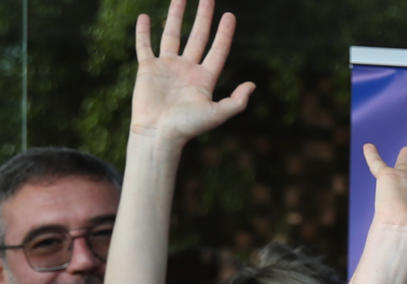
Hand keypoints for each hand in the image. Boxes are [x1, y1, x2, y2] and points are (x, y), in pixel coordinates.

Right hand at [130, 0, 252, 144]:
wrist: (158, 134)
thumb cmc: (188, 127)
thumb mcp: (217, 114)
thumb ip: (236, 101)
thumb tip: (252, 85)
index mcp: (205, 78)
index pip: (217, 49)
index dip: (224, 33)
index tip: (229, 15)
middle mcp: (187, 69)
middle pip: (198, 36)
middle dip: (203, 17)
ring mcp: (167, 67)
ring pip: (172, 35)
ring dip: (177, 16)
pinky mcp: (147, 68)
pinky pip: (145, 45)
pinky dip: (143, 32)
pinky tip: (145, 17)